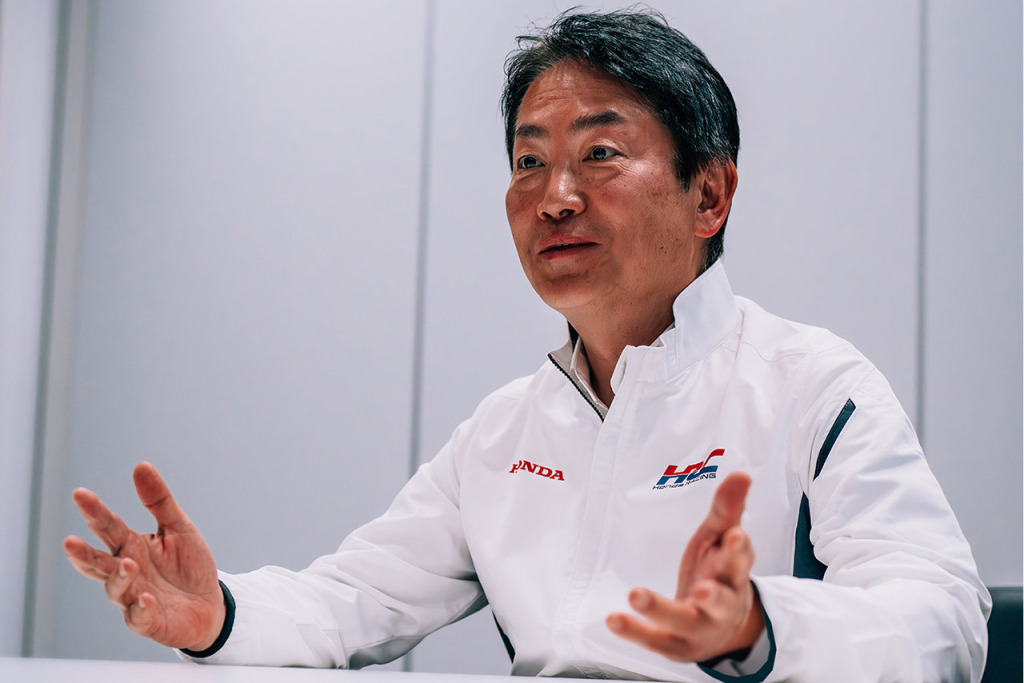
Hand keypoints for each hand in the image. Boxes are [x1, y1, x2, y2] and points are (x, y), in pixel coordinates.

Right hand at [63, 462, 224, 650]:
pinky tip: (145, 598)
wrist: (211, 604)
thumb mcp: (178, 527)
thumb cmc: (189, 566)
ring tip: (128, 564)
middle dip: (83, 554)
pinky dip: (140, 608)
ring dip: (119, 577)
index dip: (94, 511)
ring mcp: (133, 597)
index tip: (80, 494)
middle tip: (70, 543)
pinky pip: (139, 616)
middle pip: (99, 562)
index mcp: (131, 545)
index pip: (108, 527)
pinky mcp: (148, 621)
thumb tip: (141, 465)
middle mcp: (126, 571)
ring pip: (115, 589)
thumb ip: (159, 501)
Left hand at [606, 471, 763, 662]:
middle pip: (721, 600)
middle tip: (703, 589)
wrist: (721, 630)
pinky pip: (655, 640)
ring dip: (660, 609)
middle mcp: (722, 605)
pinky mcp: (676, 646)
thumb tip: (741, 473)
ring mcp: (699, 628)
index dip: (738, 549)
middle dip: (713, 595)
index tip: (734, 535)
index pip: (740, 561)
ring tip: (636, 594)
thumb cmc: (717, 575)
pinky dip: (635, 631)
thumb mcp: (720, 541)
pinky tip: (613, 619)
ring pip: (683, 621)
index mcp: (734, 575)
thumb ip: (727, 510)